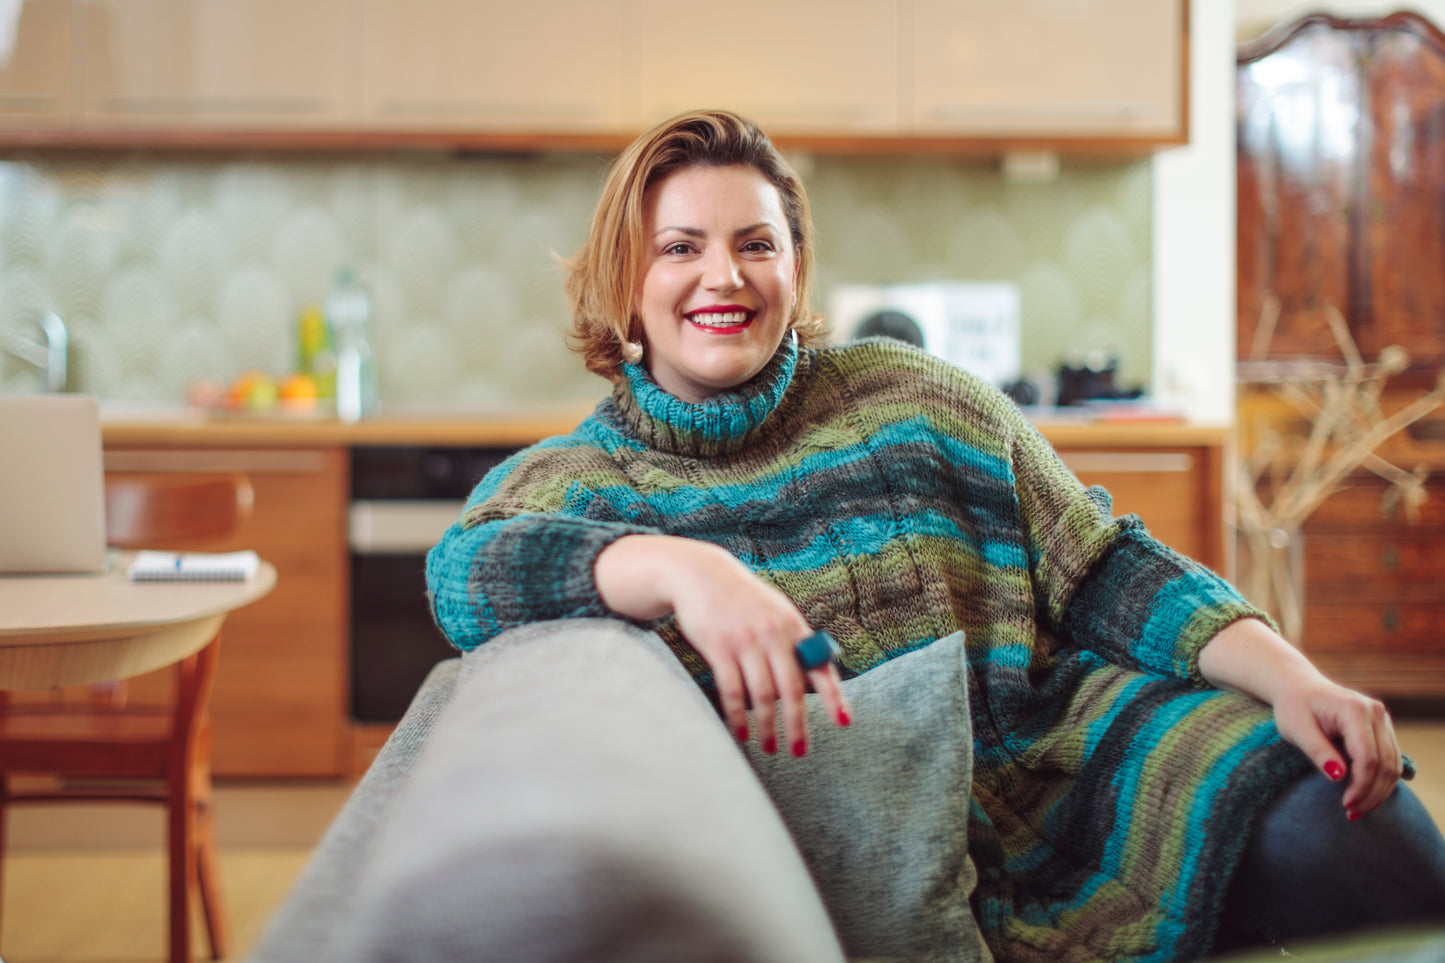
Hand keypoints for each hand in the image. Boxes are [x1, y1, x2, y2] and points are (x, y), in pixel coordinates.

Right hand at [595, 535, 850, 755]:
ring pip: (762, 694)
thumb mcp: (775, 611)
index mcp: (793, 626)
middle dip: (797, 725)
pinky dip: (738, 715)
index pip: (820, 666)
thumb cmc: (743, 599)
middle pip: (791, 689)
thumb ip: (794, 641)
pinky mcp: (718, 647)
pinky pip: (732, 690)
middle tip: (799, 751)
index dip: (833, 696)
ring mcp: (745, 641)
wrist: (700, 574)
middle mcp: (772, 634)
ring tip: (769, 747)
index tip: (843, 723)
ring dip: (767, 726)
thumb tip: (817, 677)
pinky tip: (742, 732)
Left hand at [1273, 680, 1401, 818]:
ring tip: (1358, 810)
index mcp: (1354, 710)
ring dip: (1379, 791)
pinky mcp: (1383, 728)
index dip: (1360, 786)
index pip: (1368, 758)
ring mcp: (1383, 719)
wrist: (1298, 687)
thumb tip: (1339, 776)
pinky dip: (1381, 781)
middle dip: (1371, 794)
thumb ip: (1318, 751)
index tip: (1346, 806)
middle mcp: (1375, 713)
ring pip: (1393, 765)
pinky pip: (1390, 760)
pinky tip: (1365, 796)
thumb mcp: (1296, 729)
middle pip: (1385, 764)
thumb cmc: (1293, 707)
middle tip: (1352, 814)